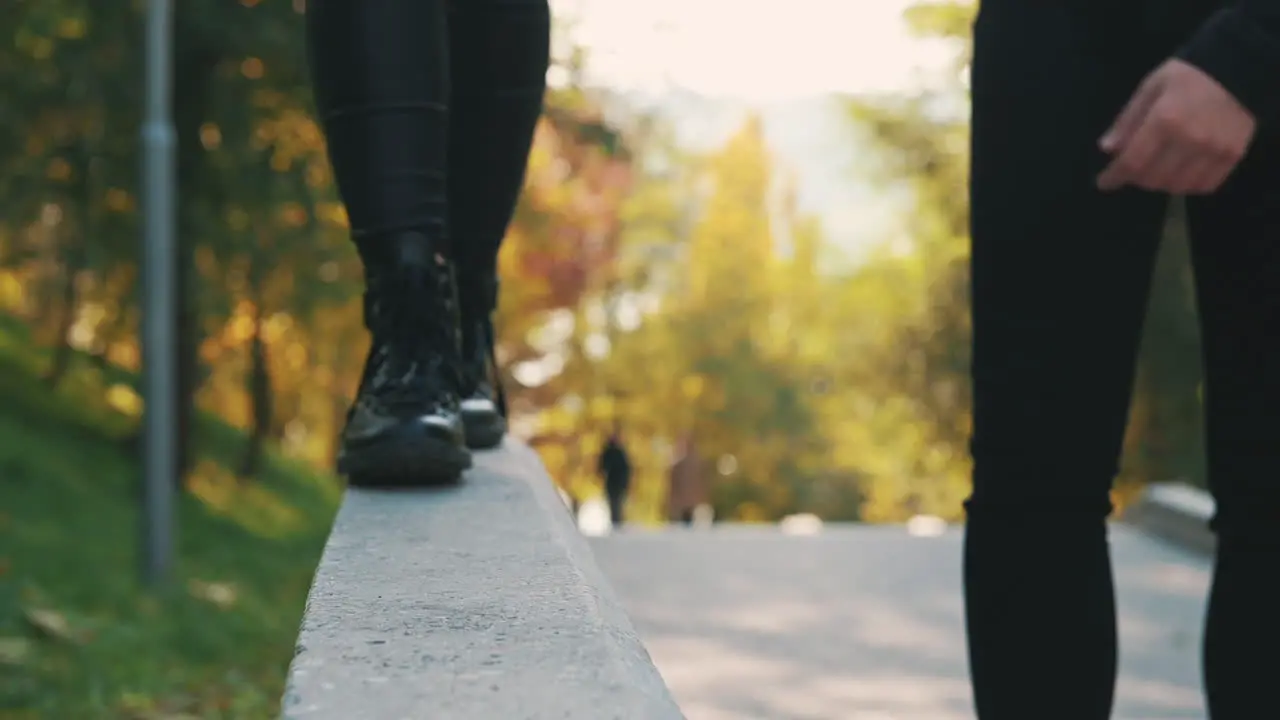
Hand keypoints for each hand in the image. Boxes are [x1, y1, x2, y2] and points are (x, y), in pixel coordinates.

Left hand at [1097, 59, 1254, 193]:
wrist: (1239, 69)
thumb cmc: (1188, 76)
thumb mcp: (1151, 87)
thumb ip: (1128, 119)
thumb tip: (1108, 149)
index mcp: (1165, 120)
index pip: (1133, 162)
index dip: (1114, 177)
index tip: (1104, 183)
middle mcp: (1190, 140)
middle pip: (1152, 179)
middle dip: (1136, 178)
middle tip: (1134, 168)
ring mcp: (1214, 151)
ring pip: (1177, 187)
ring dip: (1161, 183)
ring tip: (1157, 168)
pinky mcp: (1233, 156)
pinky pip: (1203, 186)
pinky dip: (1187, 185)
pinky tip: (1181, 172)